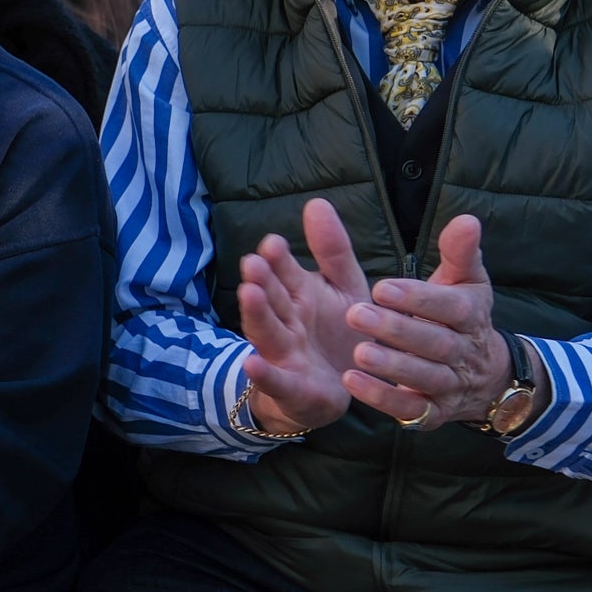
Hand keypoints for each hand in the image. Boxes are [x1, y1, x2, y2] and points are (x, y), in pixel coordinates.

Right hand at [236, 198, 370, 433]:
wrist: (338, 388)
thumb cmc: (338, 332)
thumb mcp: (344, 288)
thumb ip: (333, 250)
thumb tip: (316, 202)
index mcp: (300, 294)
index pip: (285, 272)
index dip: (279, 259)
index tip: (273, 243)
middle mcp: (288, 321)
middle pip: (272, 298)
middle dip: (262, 281)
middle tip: (253, 263)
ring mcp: (285, 354)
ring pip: (267, 331)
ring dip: (256, 315)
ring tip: (247, 295)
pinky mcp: (291, 387)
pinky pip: (276, 380)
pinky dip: (263, 373)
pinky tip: (251, 363)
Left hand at [339, 215, 516, 430]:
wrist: (485, 376)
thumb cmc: (461, 318)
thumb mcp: (465, 283)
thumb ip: (459, 253)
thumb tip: (467, 220)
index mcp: (471, 316)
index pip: (450, 308)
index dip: (418, 299)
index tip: (381, 287)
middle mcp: (464, 353)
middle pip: (434, 344)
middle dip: (395, 330)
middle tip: (355, 315)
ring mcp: (450, 386)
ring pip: (423, 378)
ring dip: (390, 367)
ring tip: (357, 353)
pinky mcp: (434, 414)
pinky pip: (410, 410)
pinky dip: (383, 398)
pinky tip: (353, 383)